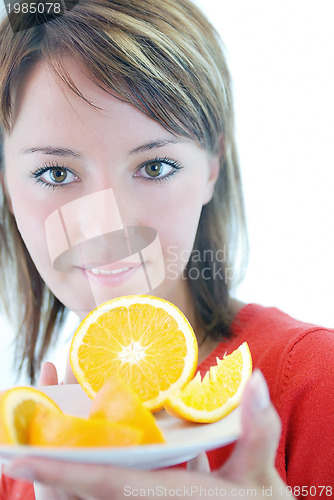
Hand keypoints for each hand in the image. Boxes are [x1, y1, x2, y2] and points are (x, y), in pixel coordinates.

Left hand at [4, 370, 293, 498]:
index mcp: (167, 498)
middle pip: (86, 491)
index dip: (61, 470)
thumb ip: (257, 429)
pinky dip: (91, 474)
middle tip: (16, 440)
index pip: (107, 483)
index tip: (20, 456)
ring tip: (41, 436)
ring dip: (64, 470)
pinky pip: (113, 492)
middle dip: (49, 467)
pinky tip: (95, 445)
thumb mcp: (262, 478)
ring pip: (94, 493)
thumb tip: (254, 377)